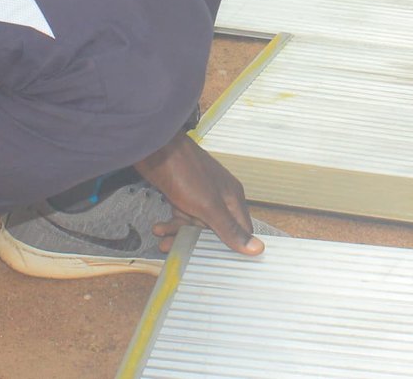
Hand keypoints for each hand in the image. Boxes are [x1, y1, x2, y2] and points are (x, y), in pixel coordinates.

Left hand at [133, 134, 263, 255]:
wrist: (154, 149)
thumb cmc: (185, 172)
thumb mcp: (209, 205)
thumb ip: (230, 228)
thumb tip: (258, 249)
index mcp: (232, 199)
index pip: (241, 231)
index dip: (234, 248)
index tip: (221, 265)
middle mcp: (219, 199)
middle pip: (215, 232)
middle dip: (197, 243)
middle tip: (180, 251)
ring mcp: (199, 197)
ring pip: (194, 227)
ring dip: (179, 235)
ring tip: (163, 241)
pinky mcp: (182, 195)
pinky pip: (180, 218)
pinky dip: (170, 225)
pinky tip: (159, 228)